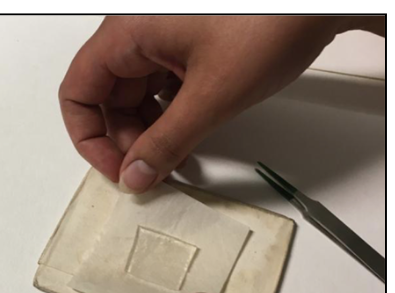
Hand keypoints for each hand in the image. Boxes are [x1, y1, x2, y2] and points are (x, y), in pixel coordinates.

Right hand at [60, 16, 370, 192]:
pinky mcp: (193, 42)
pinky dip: (173, 112)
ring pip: (139, 91)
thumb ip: (168, 141)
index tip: (116, 169)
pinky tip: (190, 137)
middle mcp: (140, 29)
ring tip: (174, 160)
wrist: (316, 6)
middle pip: (108, 94)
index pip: (79, 90)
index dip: (90, 137)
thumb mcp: (212, 96)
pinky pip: (166, 82)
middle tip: (151, 171)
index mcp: (128, 32)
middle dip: (125, 138)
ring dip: (151, 128)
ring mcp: (167, 35)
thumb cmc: (269, 25)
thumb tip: (136, 173)